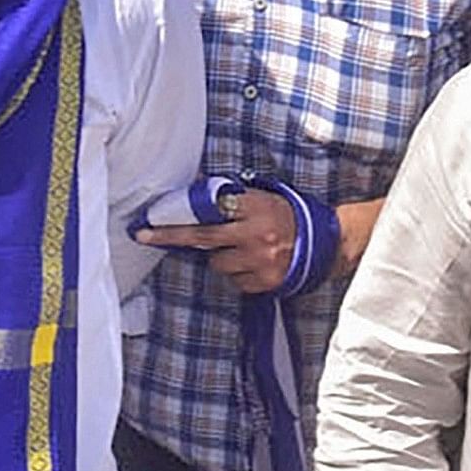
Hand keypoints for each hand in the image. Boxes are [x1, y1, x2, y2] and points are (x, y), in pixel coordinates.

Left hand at [137, 187, 299, 296]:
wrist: (326, 242)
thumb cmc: (289, 216)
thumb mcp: (264, 197)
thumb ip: (232, 198)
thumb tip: (195, 188)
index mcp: (255, 207)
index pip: (209, 209)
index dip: (179, 216)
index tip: (150, 220)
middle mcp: (255, 233)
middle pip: (203, 236)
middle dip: (171, 236)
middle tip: (145, 236)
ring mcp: (260, 260)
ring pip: (218, 263)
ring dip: (222, 258)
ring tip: (241, 250)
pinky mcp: (265, 281)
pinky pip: (236, 281)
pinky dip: (239, 275)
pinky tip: (254, 265)